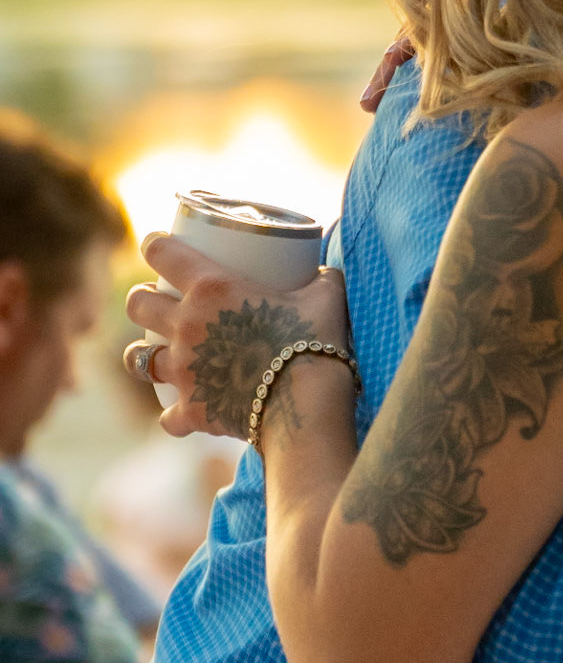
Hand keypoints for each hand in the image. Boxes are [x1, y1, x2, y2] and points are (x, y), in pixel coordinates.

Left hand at [125, 233, 350, 441]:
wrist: (307, 405)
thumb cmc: (317, 341)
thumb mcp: (326, 297)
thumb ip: (322, 280)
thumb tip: (326, 275)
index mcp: (211, 288)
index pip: (161, 252)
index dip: (155, 245)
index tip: (157, 245)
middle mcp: (186, 325)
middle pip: (138, 304)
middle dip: (142, 300)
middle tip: (158, 302)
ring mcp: (183, 370)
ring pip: (136, 359)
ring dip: (141, 355)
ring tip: (155, 356)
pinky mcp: (192, 409)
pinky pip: (168, 417)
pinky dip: (176, 415)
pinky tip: (185, 415)